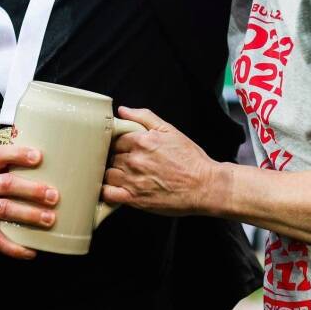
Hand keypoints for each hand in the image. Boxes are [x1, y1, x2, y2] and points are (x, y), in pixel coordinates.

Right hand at [0, 145, 58, 259]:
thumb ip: (10, 167)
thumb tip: (52, 164)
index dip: (19, 154)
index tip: (39, 157)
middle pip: (6, 185)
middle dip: (32, 190)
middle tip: (54, 196)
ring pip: (3, 210)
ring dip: (28, 215)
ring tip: (49, 219)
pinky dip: (14, 247)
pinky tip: (31, 251)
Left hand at [102, 107, 219, 216]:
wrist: (204, 186)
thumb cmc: (191, 160)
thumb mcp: (170, 130)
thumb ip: (144, 117)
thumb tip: (122, 110)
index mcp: (141, 141)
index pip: (114, 139)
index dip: (117, 144)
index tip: (123, 150)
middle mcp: (134, 160)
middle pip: (110, 156)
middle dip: (116, 159)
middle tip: (126, 163)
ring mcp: (132, 180)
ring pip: (107, 174)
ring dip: (112, 174)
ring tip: (123, 176)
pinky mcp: (134, 199)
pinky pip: (108, 194)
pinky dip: (106, 191)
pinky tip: (112, 189)